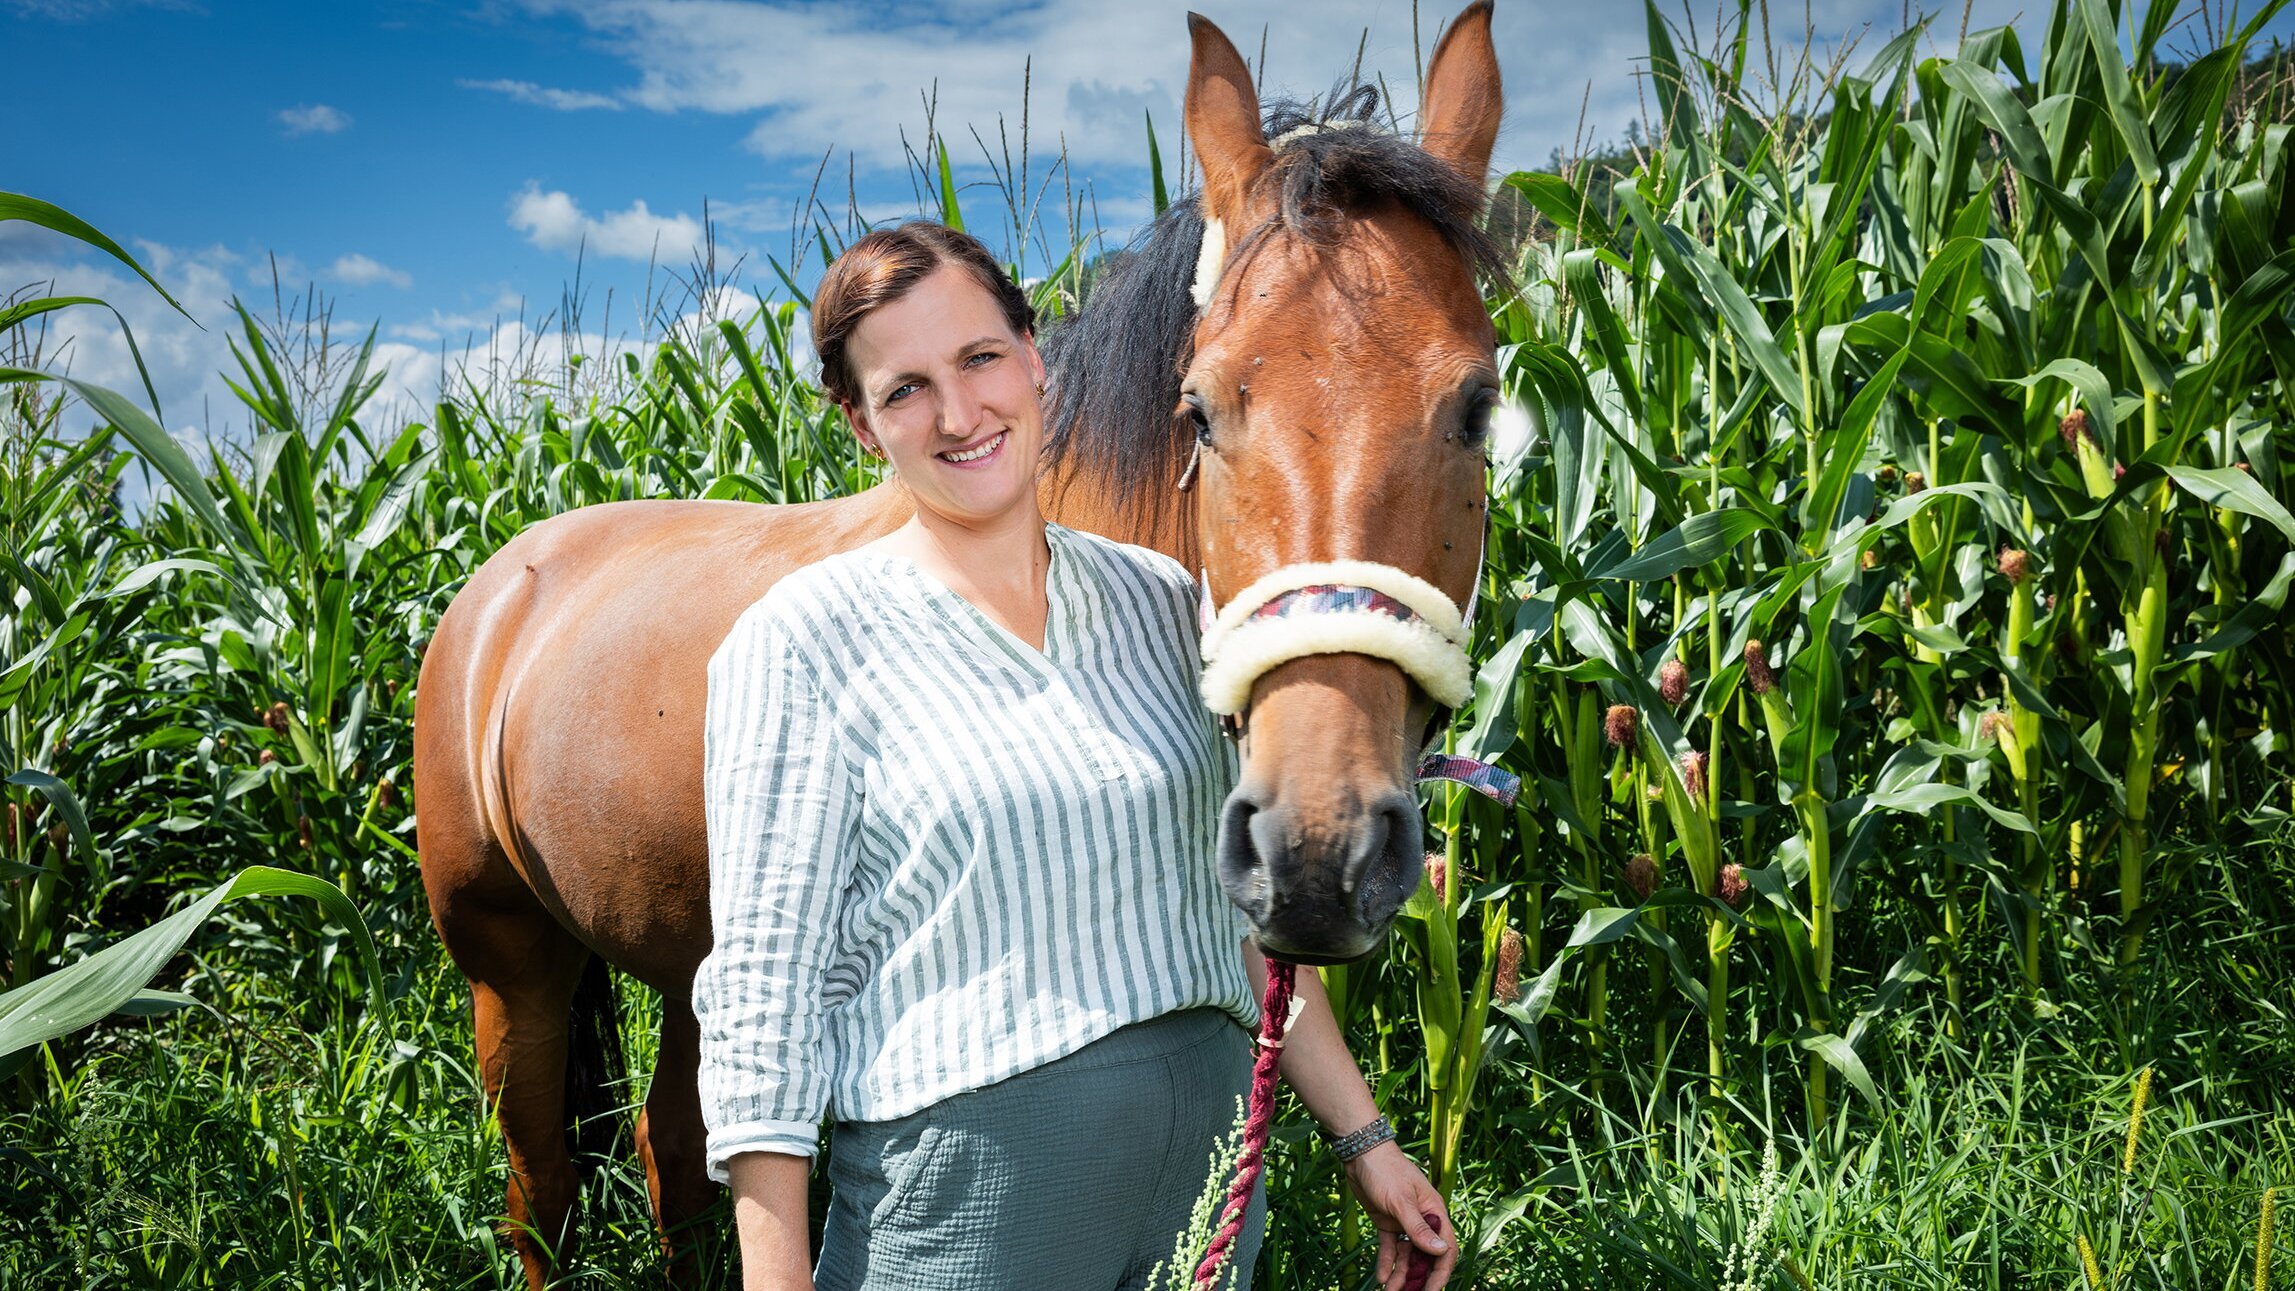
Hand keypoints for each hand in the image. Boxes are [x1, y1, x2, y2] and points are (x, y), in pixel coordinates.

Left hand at [1343, 1140, 1455, 1290]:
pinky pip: (1390, 1248)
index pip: (1445, 1249)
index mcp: (1435, 1213)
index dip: (1440, 1273)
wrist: (1360, 1153)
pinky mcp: (1387, 1222)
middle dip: (1419, 1278)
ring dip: (1401, 1274)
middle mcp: (1423, 1220)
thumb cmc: (1386, 1171)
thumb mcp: (1401, 1202)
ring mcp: (1405, 1222)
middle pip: (1426, 1256)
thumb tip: (1441, 1252)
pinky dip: (1387, 1263)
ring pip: (1407, 1255)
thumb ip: (1419, 1229)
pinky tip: (1381, 1277)